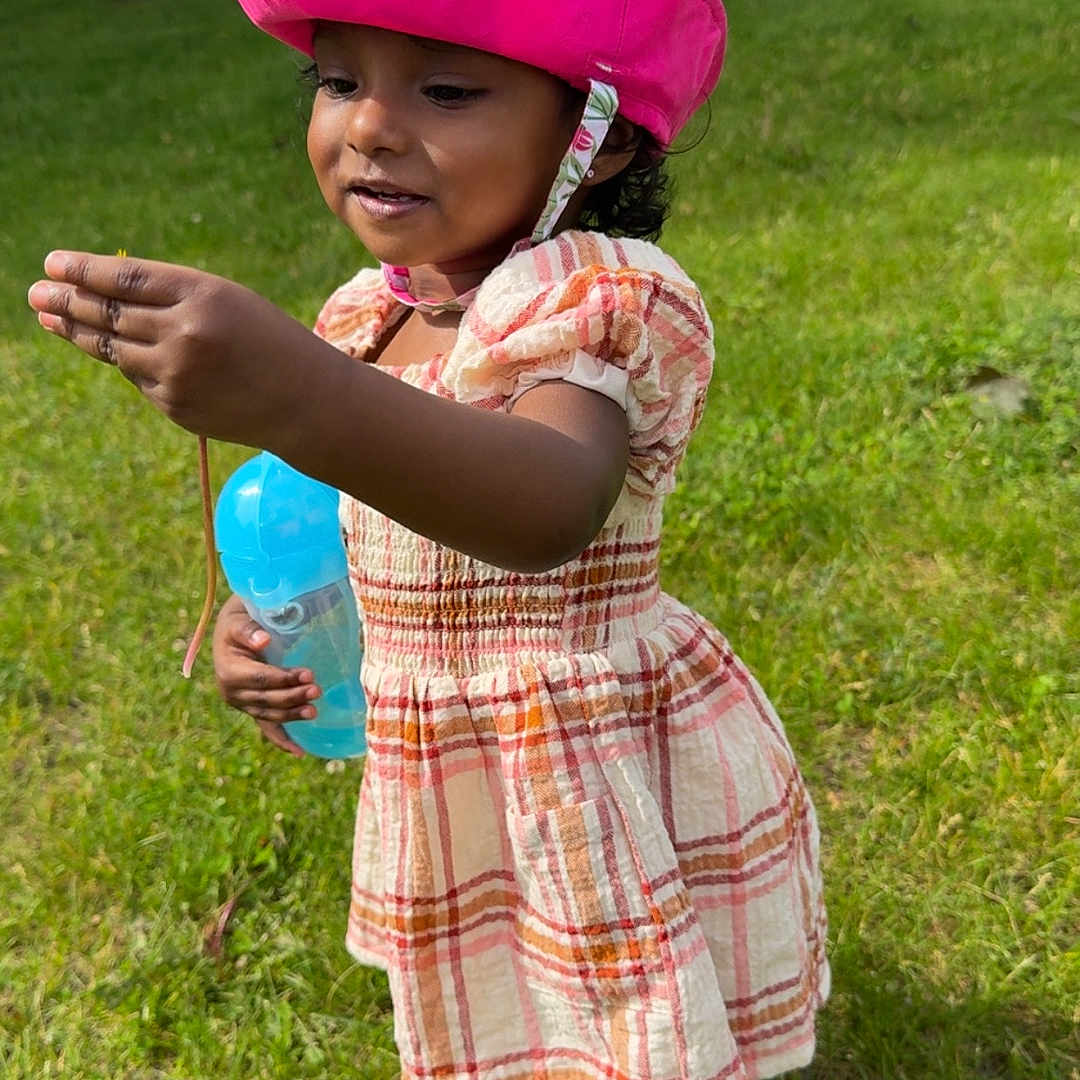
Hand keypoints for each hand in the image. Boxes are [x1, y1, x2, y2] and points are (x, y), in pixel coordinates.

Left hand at [27, 251, 321, 445]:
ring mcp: (178, 375)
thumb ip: (172, 297)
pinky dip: (133, 365)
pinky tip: (131, 356)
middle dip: (68, 300)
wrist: (307, 402)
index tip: (53, 263)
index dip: (83, 271)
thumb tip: (100, 296)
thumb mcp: (228, 302)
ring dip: (79, 332)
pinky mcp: (176, 407)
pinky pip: (139, 378)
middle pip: (109, 314)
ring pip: (113, 349)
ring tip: (51, 317)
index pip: (125, 278)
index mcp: (203, 296)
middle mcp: (185, 335)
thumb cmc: (269, 341)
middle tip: (37, 292)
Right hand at [212, 594, 319, 757]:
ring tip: (314, 711)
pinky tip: (300, 752)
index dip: (284, 679)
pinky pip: (267, 728)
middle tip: (317, 690)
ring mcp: (242, 704)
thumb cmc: (239, 622)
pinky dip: (282, 741)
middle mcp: (232, 692)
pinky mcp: (252, 709)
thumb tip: (263, 641)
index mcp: (229, 671)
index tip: (309, 675)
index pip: (261, 680)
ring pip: (269, 715)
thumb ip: (249, 630)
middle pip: (267, 699)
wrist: (231, 632)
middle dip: (293, 697)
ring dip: (293, 715)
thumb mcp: (239, 620)